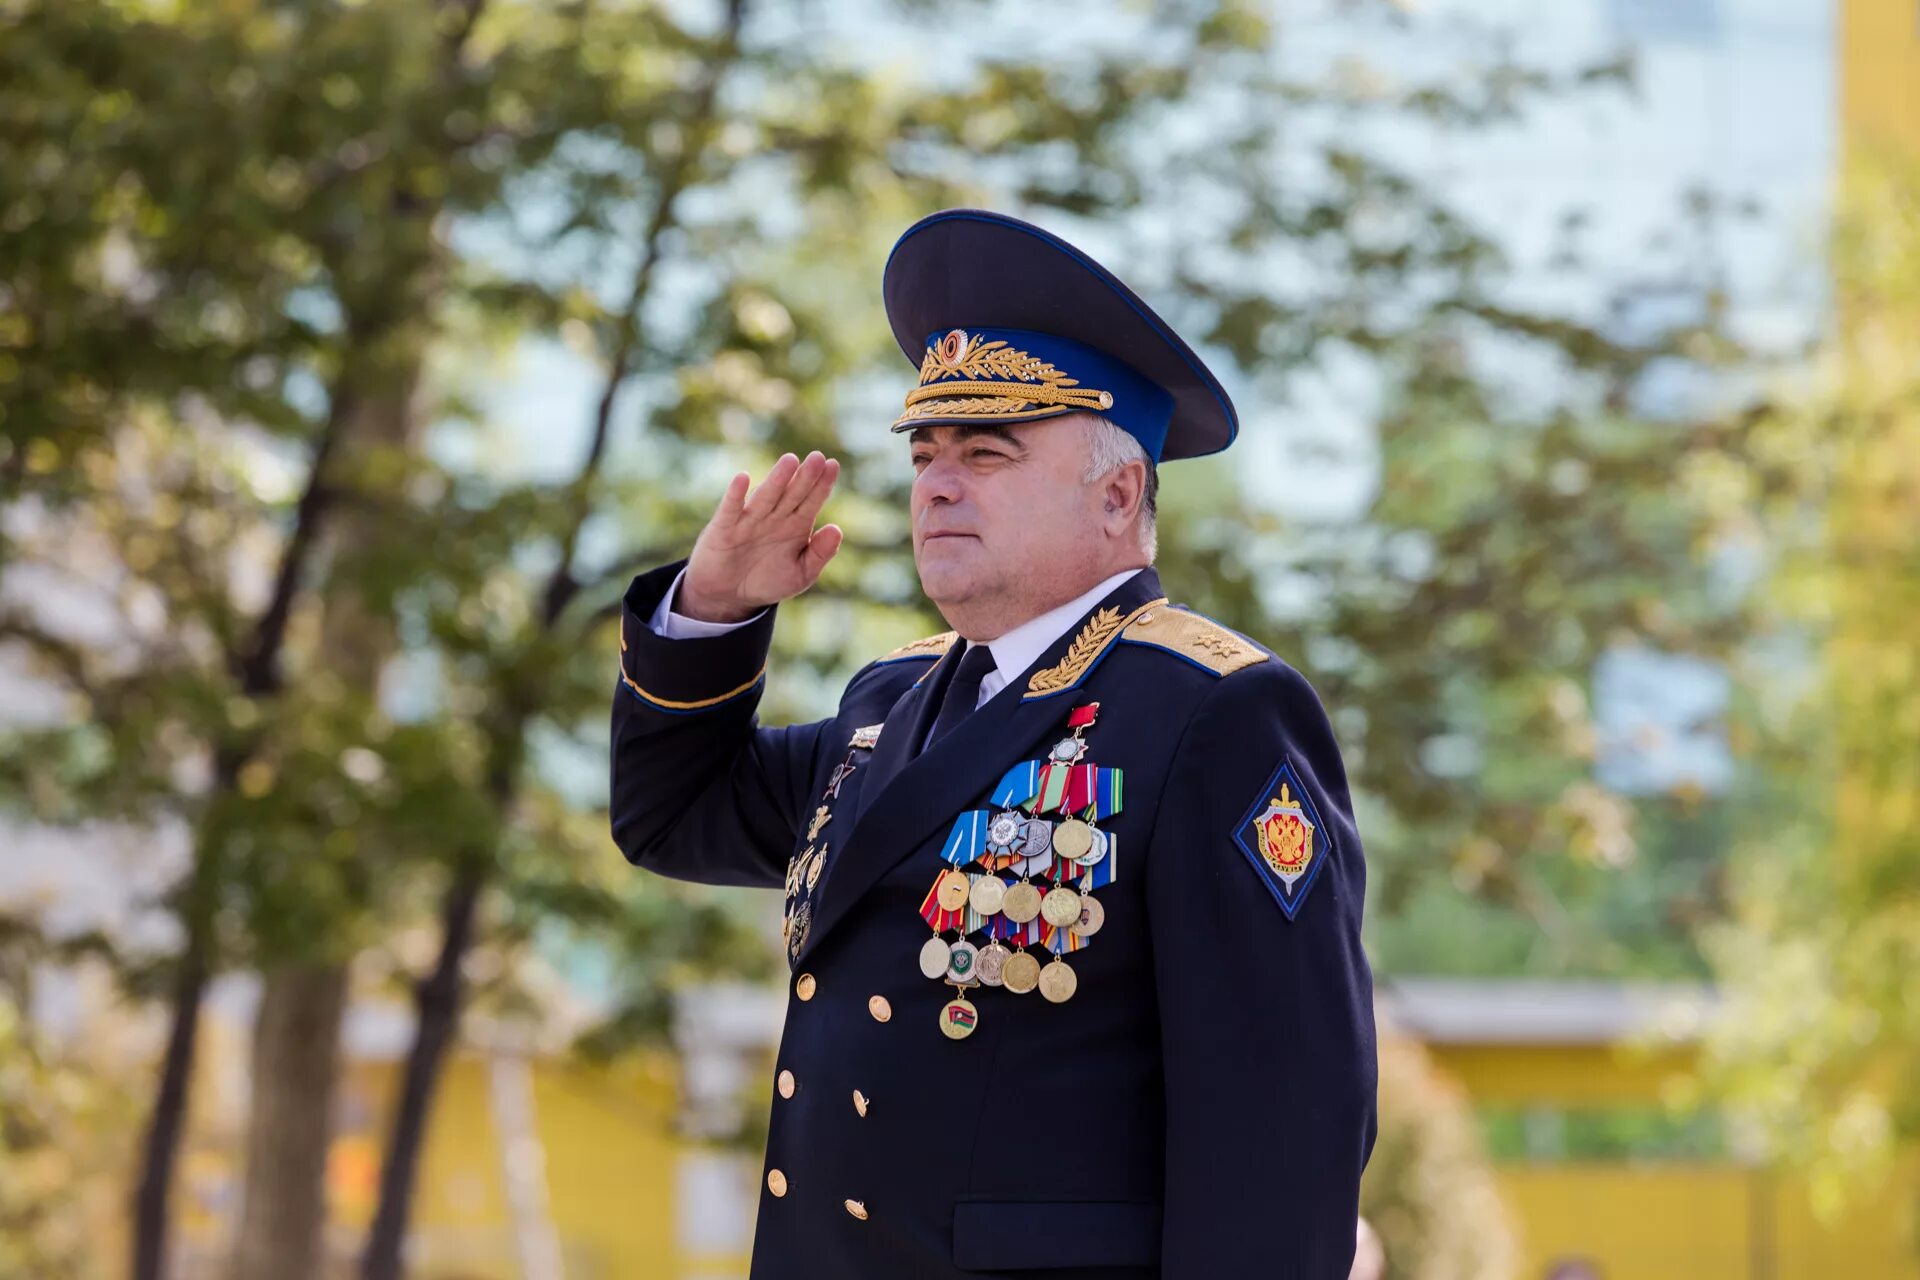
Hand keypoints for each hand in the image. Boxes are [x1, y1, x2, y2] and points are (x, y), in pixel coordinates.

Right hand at [678, 451, 842, 623]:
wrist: (729, 596)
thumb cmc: (768, 581)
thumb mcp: (801, 574)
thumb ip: (819, 554)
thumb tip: (837, 529)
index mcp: (796, 525)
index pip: (812, 500)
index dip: (822, 484)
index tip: (833, 465)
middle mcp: (774, 517)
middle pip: (792, 494)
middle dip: (805, 477)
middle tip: (818, 457)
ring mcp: (749, 521)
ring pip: (765, 497)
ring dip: (777, 480)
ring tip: (790, 461)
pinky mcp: (724, 529)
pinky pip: (731, 510)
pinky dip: (735, 495)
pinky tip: (743, 478)